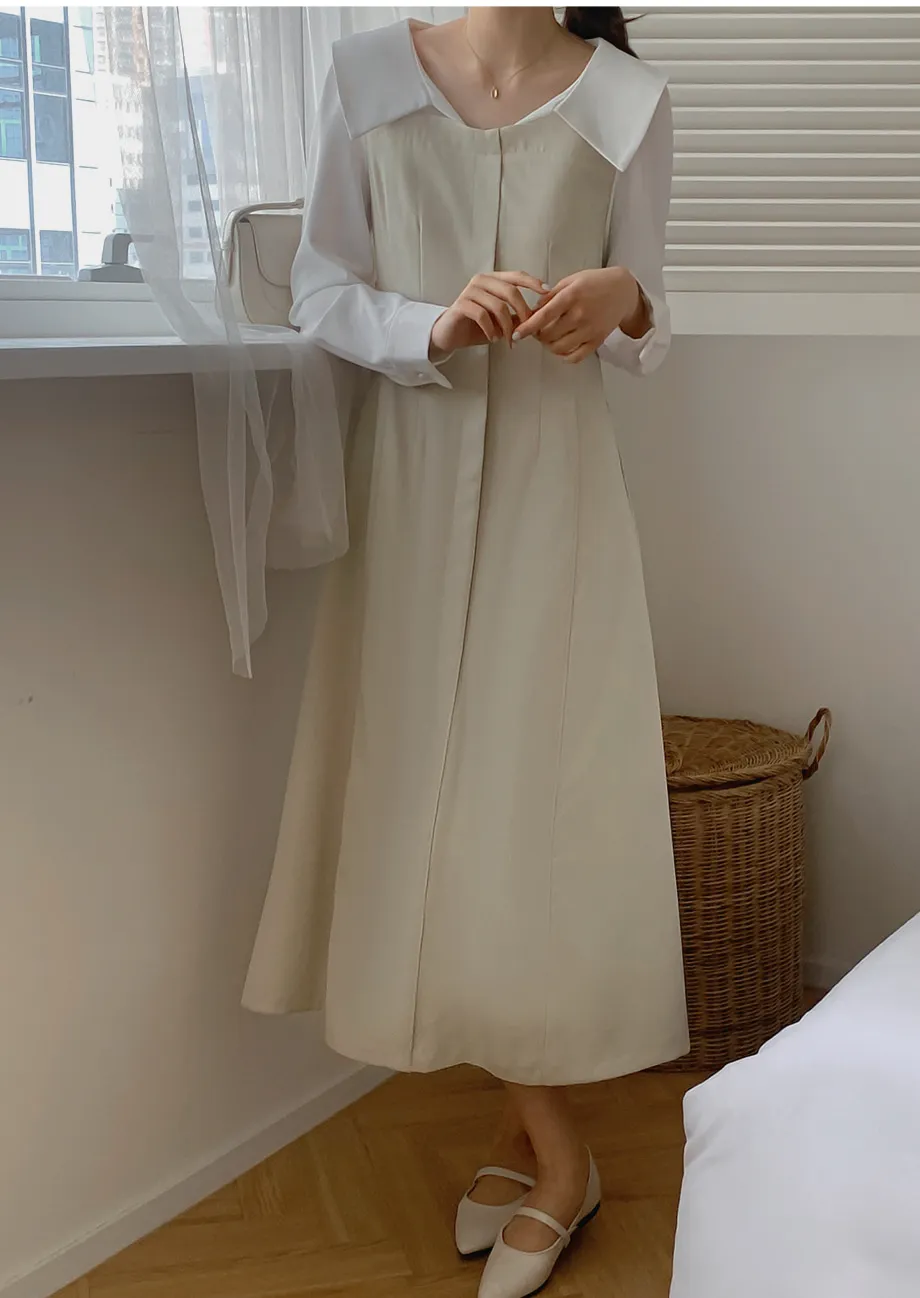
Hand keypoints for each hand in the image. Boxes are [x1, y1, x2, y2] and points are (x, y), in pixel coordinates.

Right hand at [430, 271, 547, 357]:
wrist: (449, 335)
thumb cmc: (476, 326)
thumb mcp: (501, 321)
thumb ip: (517, 316)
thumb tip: (538, 316)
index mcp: (492, 280)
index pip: (516, 276)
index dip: (533, 283)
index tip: (547, 292)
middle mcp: (481, 281)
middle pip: (511, 291)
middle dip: (522, 312)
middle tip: (527, 329)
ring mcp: (470, 291)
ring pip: (498, 306)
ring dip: (507, 327)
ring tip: (508, 340)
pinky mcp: (461, 305)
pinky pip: (482, 315)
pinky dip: (491, 329)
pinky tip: (493, 338)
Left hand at [511, 267, 645, 363]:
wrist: (623, 291)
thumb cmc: (594, 282)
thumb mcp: (571, 281)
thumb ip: (551, 295)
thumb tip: (533, 310)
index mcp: (571, 296)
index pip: (543, 316)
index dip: (527, 327)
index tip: (516, 334)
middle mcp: (580, 315)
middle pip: (549, 335)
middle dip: (537, 335)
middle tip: (536, 330)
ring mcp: (589, 330)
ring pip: (559, 348)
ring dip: (549, 346)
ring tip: (549, 337)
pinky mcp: (597, 341)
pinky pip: (575, 356)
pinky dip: (564, 356)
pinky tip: (562, 347)